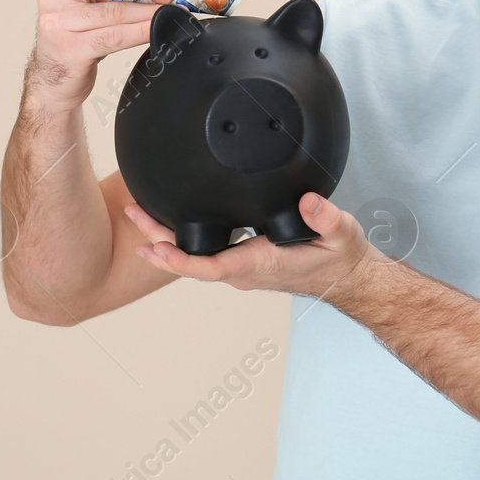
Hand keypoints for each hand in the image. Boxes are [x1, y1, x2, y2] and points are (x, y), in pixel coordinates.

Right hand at [27, 0, 178, 111]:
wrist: (53, 77)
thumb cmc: (73, 36)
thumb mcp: (85, 2)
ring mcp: (59, 21)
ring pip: (115, 9)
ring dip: (149, 9)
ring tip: (168, 10)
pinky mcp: (71, 48)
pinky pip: (115, 36)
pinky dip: (140, 31)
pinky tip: (155, 29)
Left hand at [124, 193, 384, 303]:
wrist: (346, 277)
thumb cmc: (340, 258)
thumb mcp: (342, 233)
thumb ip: (327, 217)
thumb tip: (308, 202)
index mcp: (260, 264)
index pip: (212, 267)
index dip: (182, 261)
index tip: (158, 247)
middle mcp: (244, 270)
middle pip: (191, 262)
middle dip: (159, 241)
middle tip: (132, 215)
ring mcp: (241, 267)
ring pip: (195, 259)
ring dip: (166, 240)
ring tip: (139, 215)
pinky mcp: (242, 260)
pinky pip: (205, 255)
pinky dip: (182, 242)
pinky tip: (168, 225)